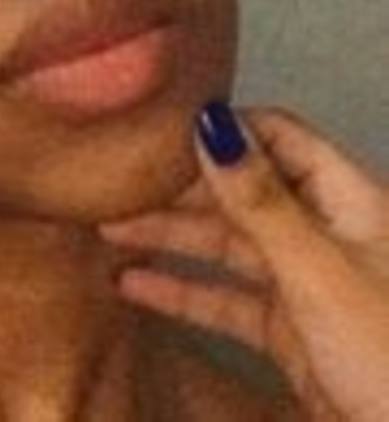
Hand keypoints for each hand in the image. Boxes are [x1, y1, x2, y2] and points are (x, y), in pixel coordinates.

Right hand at [100, 104, 388, 420]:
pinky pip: (227, 300)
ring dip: (171, 237)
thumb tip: (212, 124)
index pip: (277, 137)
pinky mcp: (293, 333)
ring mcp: (309, 284)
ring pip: (228, 245)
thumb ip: (260, 201)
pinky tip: (134, 285)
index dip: (222, 130)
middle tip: (117, 184)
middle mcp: (328, 234)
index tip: (159, 132)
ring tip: (108, 230)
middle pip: (243, 192)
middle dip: (181, 187)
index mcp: (349, 202)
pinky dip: (183, 293)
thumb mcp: (317, 271)